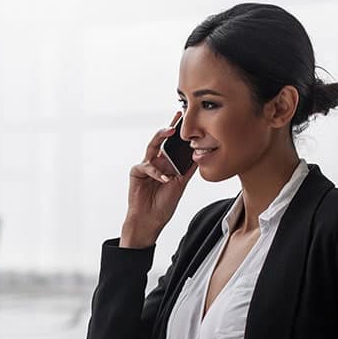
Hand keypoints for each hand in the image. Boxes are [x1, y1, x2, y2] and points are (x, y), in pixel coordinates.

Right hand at [121, 111, 197, 247]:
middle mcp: (156, 162)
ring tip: (170, 132)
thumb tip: (201, 153)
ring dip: (160, 137)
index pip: (173, 145)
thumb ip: (188, 169)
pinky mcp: (136, 172)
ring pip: (152, 147)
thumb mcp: (181, 184)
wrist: (151, 220)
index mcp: (166, 164)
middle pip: (162, 140)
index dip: (179, 133)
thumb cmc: (164, 204)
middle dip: (169, 128)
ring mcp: (145, 166)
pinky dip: (157, 172)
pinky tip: (165, 178)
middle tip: (178, 117)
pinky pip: (146, 166)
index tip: (188, 120)